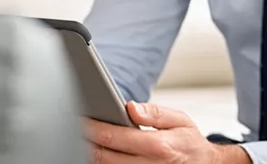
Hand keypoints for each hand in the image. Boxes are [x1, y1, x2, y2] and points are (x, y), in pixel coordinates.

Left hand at [84, 102, 251, 163]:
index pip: (113, 137)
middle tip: (76, 128)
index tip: (80, 119)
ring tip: (85, 139)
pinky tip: (101, 151)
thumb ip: (155, 113)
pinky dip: (104, 162)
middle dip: (86, 141)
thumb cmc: (191, 143)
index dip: (92, 127)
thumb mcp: (181, 120)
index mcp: (158, 146)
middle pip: (103, 155)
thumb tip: (131, 107)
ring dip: (93, 153)